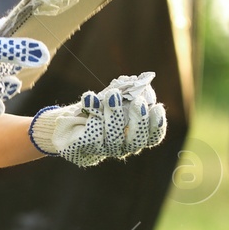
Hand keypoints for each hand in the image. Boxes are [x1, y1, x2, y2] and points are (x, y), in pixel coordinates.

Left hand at [30, 72, 167, 166]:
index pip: (152, 137)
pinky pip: (91, 133)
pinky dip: (91, 111)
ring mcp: (105, 149)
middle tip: (137, 102)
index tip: (157, 107)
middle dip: (138, 121)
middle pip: (136, 141)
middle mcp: (123, 146)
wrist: (71, 122)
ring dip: (114, 114)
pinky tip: (90, 98)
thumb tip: (136, 80)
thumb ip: (128, 93)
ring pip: (114, 137)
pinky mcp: (86, 147)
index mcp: (135, 136)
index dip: (157, 125)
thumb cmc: (99, 108)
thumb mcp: (115, 99)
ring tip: (112, 94)